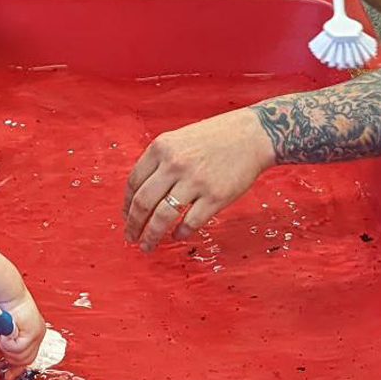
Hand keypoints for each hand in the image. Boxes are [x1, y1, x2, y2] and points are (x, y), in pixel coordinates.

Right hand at [0, 291, 46, 367]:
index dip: (18, 369)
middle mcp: (37, 335)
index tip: (9, 377)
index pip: (29, 358)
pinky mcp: (34, 332)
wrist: (4, 294)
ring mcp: (37, 334)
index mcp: (32, 335)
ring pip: (21, 357)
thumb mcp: (1, 333)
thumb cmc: (2, 308)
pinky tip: (7, 332)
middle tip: (2, 345)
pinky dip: (8, 342)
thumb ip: (1, 348)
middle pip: (25, 361)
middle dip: (10, 357)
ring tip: (4, 334)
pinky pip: (18, 349)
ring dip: (8, 348)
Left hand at [122, 109, 274, 249]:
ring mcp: (195, 181)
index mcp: (161, 148)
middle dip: (133, 225)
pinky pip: (190, 223)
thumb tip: (141, 193)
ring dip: (151, 235)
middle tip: (131, 237)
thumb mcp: (180, 139)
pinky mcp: (216, 197)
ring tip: (147, 245)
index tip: (126, 216)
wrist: (254, 134)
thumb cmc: (217, 136)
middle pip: (143, 203)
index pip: (133, 183)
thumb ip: (160, 161)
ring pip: (162, 217)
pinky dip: (179, 234)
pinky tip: (176, 236)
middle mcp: (174, 164)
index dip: (126, 204)